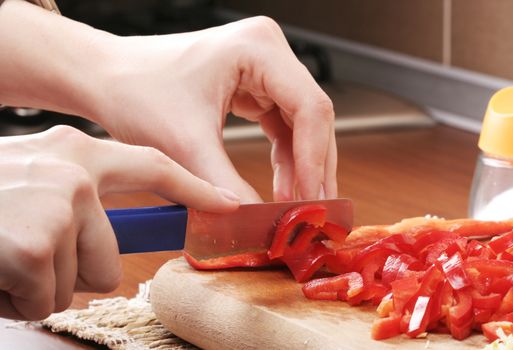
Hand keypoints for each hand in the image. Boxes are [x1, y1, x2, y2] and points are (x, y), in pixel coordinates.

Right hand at [0, 126, 238, 319]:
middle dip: (74, 271)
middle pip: (112, 255)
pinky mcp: (35, 244)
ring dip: (42, 283)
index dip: (192, 187)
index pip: (152, 166)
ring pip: (82, 281)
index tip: (226, 203)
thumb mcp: (31, 179)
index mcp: (75, 152)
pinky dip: (17, 297)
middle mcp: (73, 172)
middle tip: (27, 251)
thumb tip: (113, 244)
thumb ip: (75, 200)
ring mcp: (57, 206)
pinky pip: (45, 299)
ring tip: (6, 254)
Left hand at [89, 16, 336, 202]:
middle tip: (312, 210)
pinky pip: (281, 125)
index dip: (314, 159)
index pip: (310, 107)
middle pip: (312, 115)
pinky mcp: (254, 85)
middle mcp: (268, 51)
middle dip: (312, 166)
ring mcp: (263, 67)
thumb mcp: (185, 144)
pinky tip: (281, 186)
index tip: (311, 200)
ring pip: (301, 124)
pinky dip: (284, 157)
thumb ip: (226, 187)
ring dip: (300, 165)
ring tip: (295, 204)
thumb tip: (259, 224)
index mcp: (257, 48)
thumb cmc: (136, 91)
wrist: (106, 79)